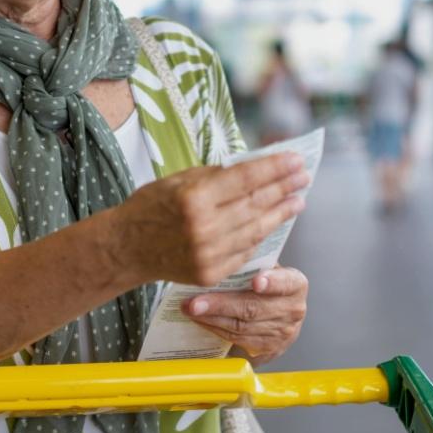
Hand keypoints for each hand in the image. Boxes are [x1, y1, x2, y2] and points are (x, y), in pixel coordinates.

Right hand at [113, 153, 308, 287]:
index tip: (295, 159)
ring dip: (281, 212)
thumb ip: (215, 176)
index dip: (274, 168)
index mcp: (194, 197)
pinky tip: (275, 222)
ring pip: (256, 229)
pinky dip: (262, 235)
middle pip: (256, 203)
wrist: (127, 248)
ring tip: (298, 199)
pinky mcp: (211, 272)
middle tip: (304, 175)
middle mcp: (204, 227)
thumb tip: (255, 167)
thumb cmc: (151, 206)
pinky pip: (245, 251)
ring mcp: (209, 253)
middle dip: (284, 187)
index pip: (245, 179)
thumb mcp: (178, 180)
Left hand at [184, 266, 307, 365]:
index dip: (271, 282)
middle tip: (194, 302)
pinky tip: (201, 321)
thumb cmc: (265, 287)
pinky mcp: (268, 349)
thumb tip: (217, 260)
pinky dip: (215, 329)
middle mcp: (293, 310)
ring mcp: (282, 333)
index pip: (286, 282)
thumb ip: (251, 265)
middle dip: (220, 305)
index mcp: (295, 285)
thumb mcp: (265, 270)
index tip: (256, 282)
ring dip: (212, 319)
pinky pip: (237, 339)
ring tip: (190, 310)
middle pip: (253, 308)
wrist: (277, 317)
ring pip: (241, 326)